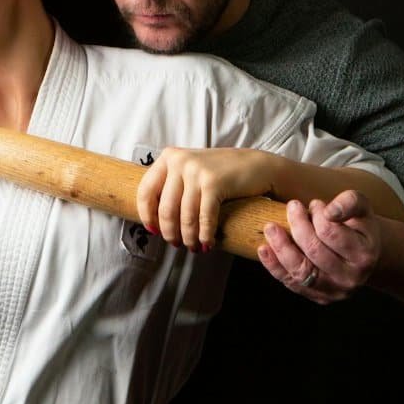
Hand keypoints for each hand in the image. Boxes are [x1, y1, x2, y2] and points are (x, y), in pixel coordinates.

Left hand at [136, 147, 274, 251]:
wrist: (258, 166)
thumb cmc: (223, 173)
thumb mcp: (192, 170)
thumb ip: (172, 185)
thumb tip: (155, 219)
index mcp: (169, 157)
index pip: (146, 190)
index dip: (147, 215)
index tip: (153, 231)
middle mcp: (180, 161)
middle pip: (165, 208)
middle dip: (170, 232)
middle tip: (176, 244)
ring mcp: (197, 170)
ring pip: (185, 216)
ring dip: (189, 238)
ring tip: (194, 247)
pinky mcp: (214, 182)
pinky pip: (204, 218)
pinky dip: (205, 235)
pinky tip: (208, 243)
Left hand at [257, 189, 381, 303]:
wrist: (363, 255)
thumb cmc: (358, 228)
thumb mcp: (362, 209)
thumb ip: (350, 202)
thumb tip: (330, 211)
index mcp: (364, 255)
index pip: (331, 233)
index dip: (318, 215)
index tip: (315, 204)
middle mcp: (350, 278)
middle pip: (314, 251)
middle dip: (298, 226)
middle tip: (293, 207)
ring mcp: (333, 291)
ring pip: (300, 271)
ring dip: (281, 247)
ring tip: (271, 227)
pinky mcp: (317, 296)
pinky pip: (291, 283)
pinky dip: (274, 266)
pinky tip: (264, 249)